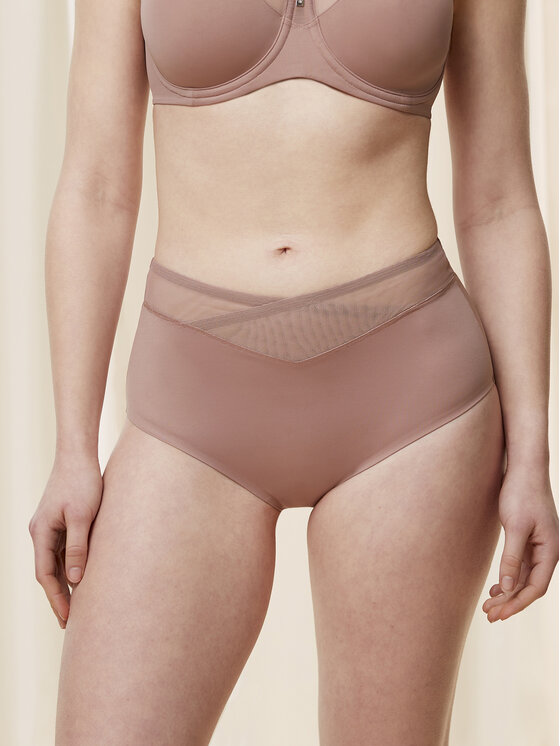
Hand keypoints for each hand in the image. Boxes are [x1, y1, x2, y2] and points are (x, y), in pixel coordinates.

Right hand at [28, 452, 102, 628]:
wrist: (78, 454)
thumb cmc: (82, 482)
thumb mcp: (82, 516)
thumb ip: (78, 547)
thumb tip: (75, 580)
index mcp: (41, 532)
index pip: (46, 575)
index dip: (57, 598)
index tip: (68, 619)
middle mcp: (41, 532)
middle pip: (48, 572)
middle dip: (58, 598)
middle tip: (70, 624)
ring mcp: (49, 526)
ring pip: (54, 563)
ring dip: (64, 584)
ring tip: (77, 607)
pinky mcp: (60, 520)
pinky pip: (62, 551)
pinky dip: (69, 567)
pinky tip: (81, 577)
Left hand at [482, 463, 558, 621]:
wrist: (525, 468)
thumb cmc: (521, 494)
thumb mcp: (515, 527)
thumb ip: (512, 558)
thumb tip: (508, 587)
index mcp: (550, 551)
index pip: (536, 587)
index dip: (518, 603)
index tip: (499, 614)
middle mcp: (548, 552)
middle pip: (530, 586)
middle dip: (510, 602)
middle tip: (489, 614)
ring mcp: (539, 546)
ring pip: (524, 577)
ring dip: (508, 592)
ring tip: (489, 605)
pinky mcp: (529, 539)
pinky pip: (521, 566)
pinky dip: (509, 577)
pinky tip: (497, 587)